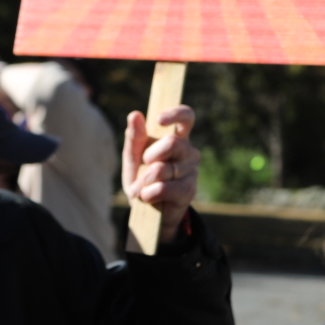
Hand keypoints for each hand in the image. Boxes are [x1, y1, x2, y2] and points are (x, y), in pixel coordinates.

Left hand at [121, 105, 199, 245]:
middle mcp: (188, 151)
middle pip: (172, 143)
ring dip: (144, 180)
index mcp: (177, 137)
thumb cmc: (142, 178)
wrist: (147, 210)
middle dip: (150, 155)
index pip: (186, 117)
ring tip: (140, 188)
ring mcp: (192, 170)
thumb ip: (134, 137)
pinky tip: (147, 197)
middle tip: (143, 165)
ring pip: (163, 169)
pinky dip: (149, 193)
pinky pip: (164, 188)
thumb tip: (135, 114)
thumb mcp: (133, 157)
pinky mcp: (189, 190)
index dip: (175, 114)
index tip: (159, 120)